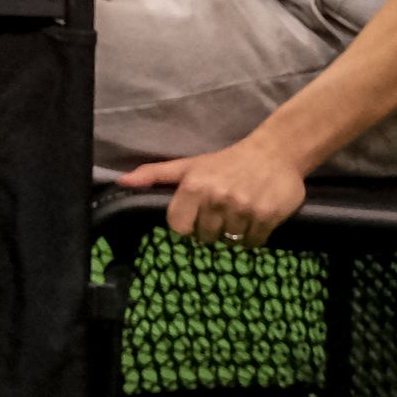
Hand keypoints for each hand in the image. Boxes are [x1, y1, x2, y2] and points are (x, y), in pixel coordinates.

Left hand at [122, 134, 308, 248]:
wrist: (275, 153)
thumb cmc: (225, 162)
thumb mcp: (188, 166)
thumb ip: (154, 174)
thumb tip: (122, 182)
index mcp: (194, 186)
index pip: (179, 227)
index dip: (187, 226)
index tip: (197, 217)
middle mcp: (217, 197)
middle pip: (205, 237)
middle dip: (212, 229)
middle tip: (222, 212)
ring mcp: (243, 207)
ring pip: (230, 242)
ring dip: (234, 234)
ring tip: (238, 214)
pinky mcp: (267, 216)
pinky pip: (253, 243)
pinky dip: (253, 237)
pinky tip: (254, 219)